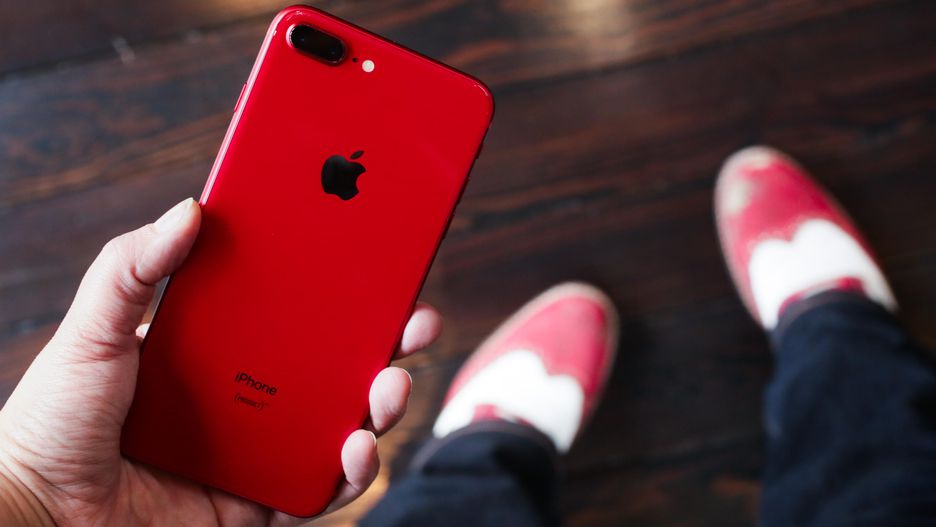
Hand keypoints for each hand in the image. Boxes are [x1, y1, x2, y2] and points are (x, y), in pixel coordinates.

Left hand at [0, 198, 441, 525]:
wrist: (37, 512)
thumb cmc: (56, 419)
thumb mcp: (93, 329)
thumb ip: (133, 266)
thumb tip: (190, 208)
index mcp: (225, 347)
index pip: (298, 309)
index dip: (345, 288)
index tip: (380, 257)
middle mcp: (253, 394)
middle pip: (338, 364)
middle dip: (389, 342)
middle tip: (415, 319)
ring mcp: (261, 447)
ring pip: (346, 422)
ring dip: (384, 403)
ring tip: (389, 385)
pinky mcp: (261, 500)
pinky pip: (322, 487)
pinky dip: (352, 471)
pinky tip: (353, 446)